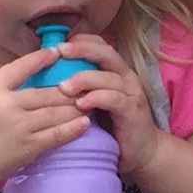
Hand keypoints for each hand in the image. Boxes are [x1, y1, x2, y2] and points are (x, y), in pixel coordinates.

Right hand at [0, 45, 96, 192]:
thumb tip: (25, 82)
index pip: (20, 68)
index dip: (40, 58)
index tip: (56, 52)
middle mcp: (7, 105)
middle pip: (46, 93)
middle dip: (69, 89)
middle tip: (85, 84)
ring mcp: (19, 126)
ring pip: (55, 112)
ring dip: (75, 107)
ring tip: (89, 103)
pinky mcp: (28, 147)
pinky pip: (56, 135)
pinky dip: (72, 128)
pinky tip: (84, 123)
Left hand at [31, 29, 165, 181]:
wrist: (142, 151)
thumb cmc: (113, 125)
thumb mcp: (96, 101)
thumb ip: (83, 86)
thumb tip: (50, 76)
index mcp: (116, 71)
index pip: (100, 45)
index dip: (81, 41)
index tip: (58, 44)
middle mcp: (126, 76)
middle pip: (105, 53)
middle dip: (82, 50)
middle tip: (60, 52)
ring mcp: (131, 92)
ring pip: (107, 76)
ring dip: (84, 79)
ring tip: (63, 87)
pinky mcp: (132, 110)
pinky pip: (114, 99)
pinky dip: (96, 99)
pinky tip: (80, 104)